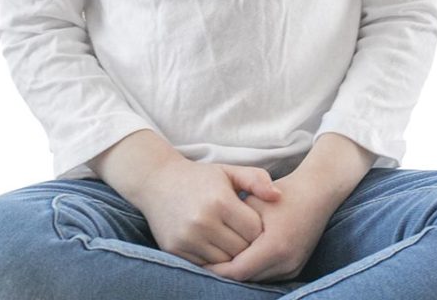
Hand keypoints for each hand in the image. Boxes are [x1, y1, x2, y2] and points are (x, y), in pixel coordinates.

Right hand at [134, 157, 282, 267]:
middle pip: (241, 249)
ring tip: (230, 239)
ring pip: (225, 261)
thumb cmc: (199, 177)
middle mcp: (203, 222)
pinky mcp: (175, 250)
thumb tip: (278, 196)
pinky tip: (213, 244)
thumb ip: (256, 179)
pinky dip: (213, 259)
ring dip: (231, 254)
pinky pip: (205, 265)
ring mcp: (188, 238)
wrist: (157, 181)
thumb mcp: (228, 171)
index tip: (254, 221)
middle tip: (243, 233)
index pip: (254, 230)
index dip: (259, 228)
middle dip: (247, 243)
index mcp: (220, 201)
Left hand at [202, 170, 332, 282]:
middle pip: (247, 278)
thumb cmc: (283, 193)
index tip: (200, 261)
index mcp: (274, 246)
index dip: (217, 269)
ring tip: (219, 263)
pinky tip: (240, 260)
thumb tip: (214, 242)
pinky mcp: (296, 267)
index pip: (238, 270)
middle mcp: (286, 262)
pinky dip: (253, 270)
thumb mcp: (255, 201)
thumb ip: (236, 224)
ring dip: (240, 273)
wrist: (317, 193)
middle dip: (226, 273)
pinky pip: (268, 275)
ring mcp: (293, 268)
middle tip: (205, 264)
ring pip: (257, 279)